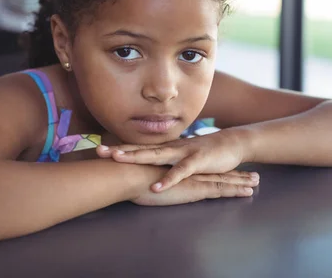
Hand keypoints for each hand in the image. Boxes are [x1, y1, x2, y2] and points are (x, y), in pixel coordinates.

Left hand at [97, 130, 257, 191]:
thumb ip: (165, 161)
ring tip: (119, 159)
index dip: (120, 149)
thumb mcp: (180, 158)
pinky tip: (156, 187)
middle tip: (100, 151)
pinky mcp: (197, 162)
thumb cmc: (205, 153)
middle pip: (142, 149)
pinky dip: (168, 179)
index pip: (139, 148)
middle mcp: (171, 148)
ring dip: (137, 156)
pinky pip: (180, 172)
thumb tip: (147, 167)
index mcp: (167, 149)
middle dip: (121, 150)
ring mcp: (183, 153)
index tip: (98, 150)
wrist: (232, 144)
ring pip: (157, 155)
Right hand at [131, 169, 257, 205]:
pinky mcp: (196, 187)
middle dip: (235, 174)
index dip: (216, 171)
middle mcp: (190, 172)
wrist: (131, 174)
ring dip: (241, 181)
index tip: (229, 172)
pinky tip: (247, 192)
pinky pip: (220, 189)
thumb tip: (146, 183)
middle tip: (252, 176)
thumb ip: (149, 178)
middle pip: (217, 173)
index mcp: (179, 170)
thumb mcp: (143, 177)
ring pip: (223, 180)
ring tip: (257, 182)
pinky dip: (235, 189)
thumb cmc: (132, 177)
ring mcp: (195, 178)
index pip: (200, 171)